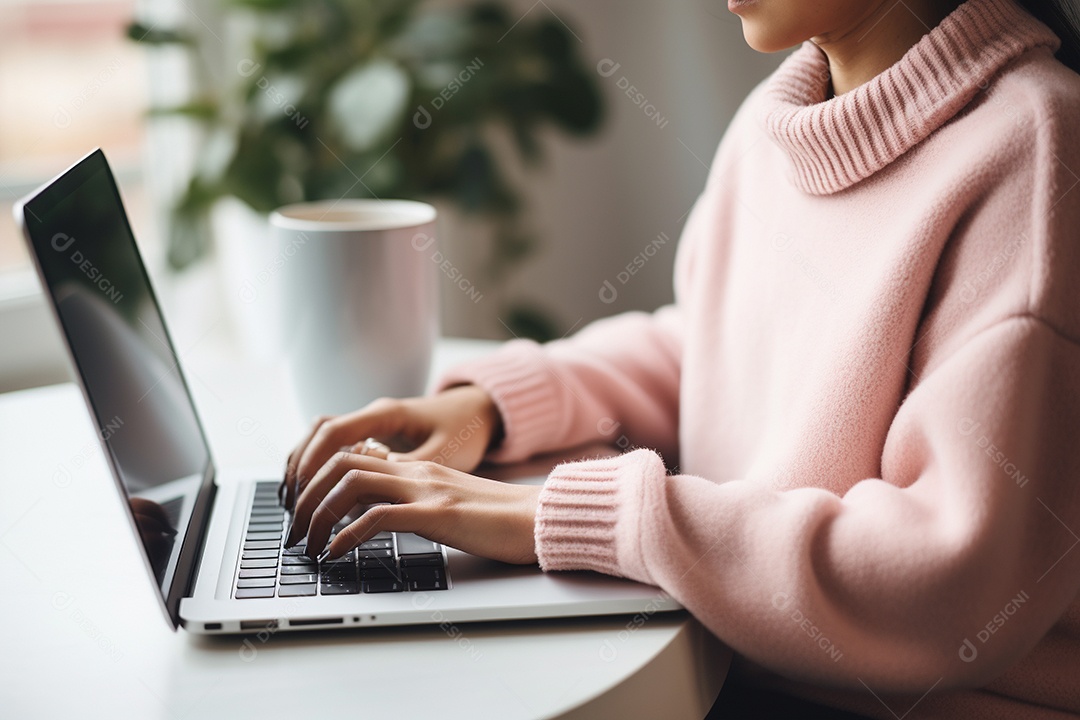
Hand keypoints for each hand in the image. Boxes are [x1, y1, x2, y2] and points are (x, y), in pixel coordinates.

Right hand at [280, 385, 501, 507]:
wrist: (482, 410)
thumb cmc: (467, 429)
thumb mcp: (444, 453)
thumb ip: (406, 468)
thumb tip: (366, 490)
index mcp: (386, 414)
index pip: (333, 433)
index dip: (312, 464)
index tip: (301, 495)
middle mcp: (373, 415)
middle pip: (318, 436)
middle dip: (300, 472)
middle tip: (293, 512)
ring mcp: (371, 425)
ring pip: (321, 441)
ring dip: (304, 470)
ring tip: (295, 508)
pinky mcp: (374, 438)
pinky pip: (335, 449)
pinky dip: (320, 469)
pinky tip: (315, 497)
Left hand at [287, 453, 540, 564]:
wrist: (541, 519)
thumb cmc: (500, 519)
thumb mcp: (448, 503)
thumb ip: (415, 500)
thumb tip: (377, 516)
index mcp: (417, 468)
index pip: (352, 456)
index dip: (317, 480)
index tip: (303, 512)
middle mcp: (416, 471)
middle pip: (340, 463)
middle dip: (306, 495)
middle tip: (294, 530)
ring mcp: (426, 489)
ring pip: (350, 484)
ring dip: (318, 515)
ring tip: (307, 545)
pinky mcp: (437, 514)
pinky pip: (376, 517)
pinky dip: (345, 535)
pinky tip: (335, 554)